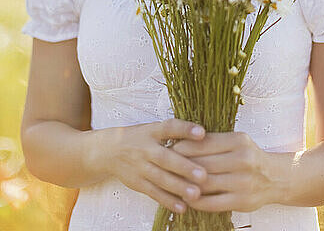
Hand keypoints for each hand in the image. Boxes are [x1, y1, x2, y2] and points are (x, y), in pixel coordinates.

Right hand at [92, 119, 207, 213]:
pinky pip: (153, 193)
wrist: (108, 150)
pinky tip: (182, 207)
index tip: (203, 133)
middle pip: (166, 158)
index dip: (185, 129)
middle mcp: (145, 148)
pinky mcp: (137, 182)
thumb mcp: (153, 129)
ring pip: (160, 178)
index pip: (169, 127)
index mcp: (152, 131)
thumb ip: (174, 132)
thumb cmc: (139, 138)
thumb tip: (203, 134)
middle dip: (184, 167)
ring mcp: (140, 167)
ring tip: (196, 194)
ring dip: (179, 187)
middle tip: (204, 175)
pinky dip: (167, 200)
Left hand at [170, 130, 274, 212]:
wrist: (275, 178)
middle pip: (203, 163)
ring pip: (205, 184)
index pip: (204, 143)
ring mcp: (243, 182)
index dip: (183, 147)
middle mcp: (243, 159)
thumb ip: (213, 141)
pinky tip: (186, 198)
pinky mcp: (242, 201)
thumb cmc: (249, 156)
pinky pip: (212, 203)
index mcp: (239, 141)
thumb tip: (180, 142)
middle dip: (181, 166)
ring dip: (185, 185)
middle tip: (165, 166)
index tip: (169, 148)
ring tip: (172, 182)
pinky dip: (196, 201)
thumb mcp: (235, 142)